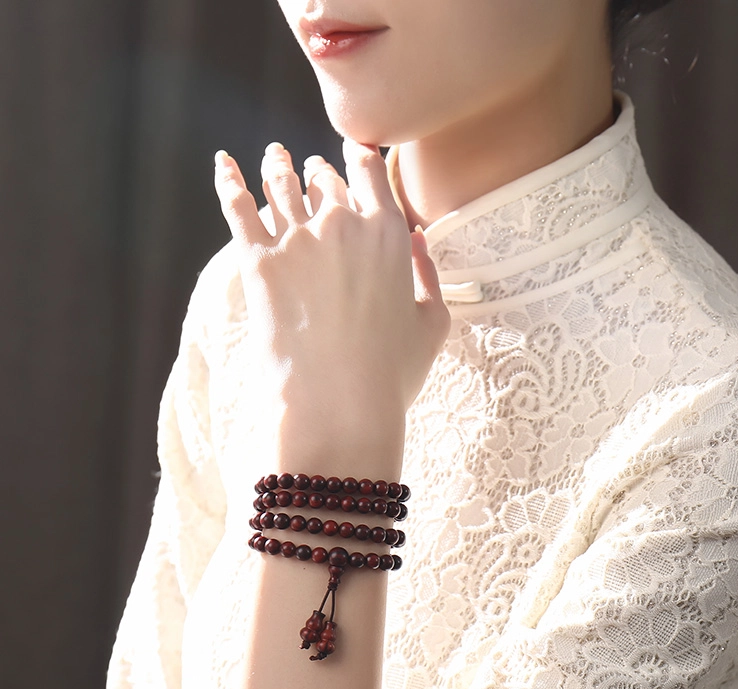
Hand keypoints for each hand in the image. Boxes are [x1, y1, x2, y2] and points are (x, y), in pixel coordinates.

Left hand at [214, 140, 448, 447]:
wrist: (341, 406)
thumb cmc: (392, 372)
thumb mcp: (433, 323)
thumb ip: (429, 274)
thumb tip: (417, 239)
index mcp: (389, 233)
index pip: (370, 173)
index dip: (359, 157)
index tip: (352, 152)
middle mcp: (343, 225)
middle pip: (325, 179)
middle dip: (319, 171)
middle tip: (311, 170)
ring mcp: (297, 241)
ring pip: (282, 185)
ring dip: (277, 165)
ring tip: (273, 156)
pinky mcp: (259, 262)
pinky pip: (236, 206)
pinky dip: (228, 179)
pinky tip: (222, 162)